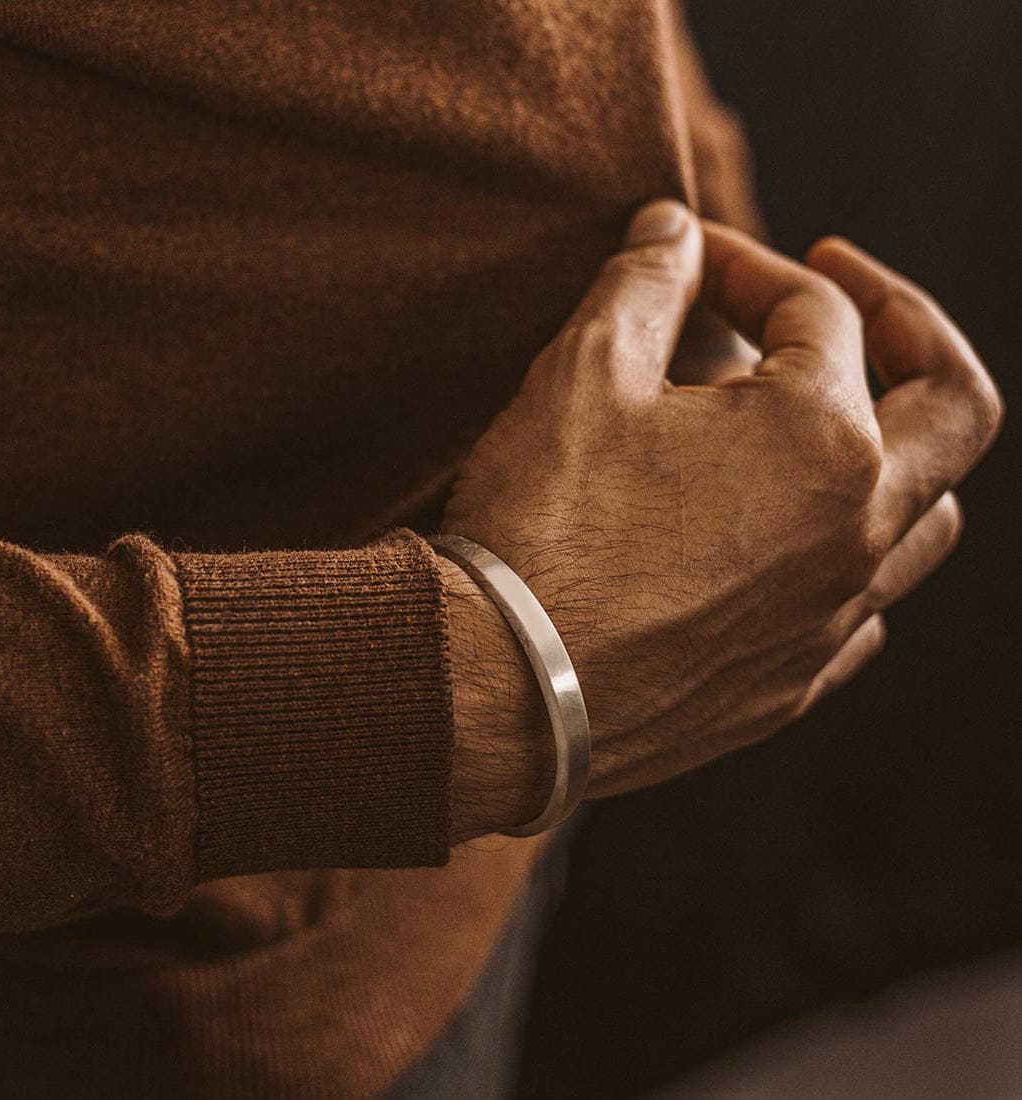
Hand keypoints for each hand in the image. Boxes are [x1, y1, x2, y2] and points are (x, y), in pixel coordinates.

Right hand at [443, 200, 1002, 826]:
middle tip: (846, 293)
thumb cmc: (543, 527)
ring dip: (896, 450)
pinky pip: (863, 610)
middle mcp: (857, 532)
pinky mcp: (790, 685)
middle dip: (911, 327)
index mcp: (824, 440)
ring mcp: (831, 617)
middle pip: (955, 405)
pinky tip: (787, 543)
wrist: (502, 689)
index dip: (753, 266)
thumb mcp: (581, 375)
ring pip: (928, 519)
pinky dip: (845, 554)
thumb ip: (644, 283)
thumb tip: (673, 230)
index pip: (819, 314)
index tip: (693, 259)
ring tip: (830, 423)